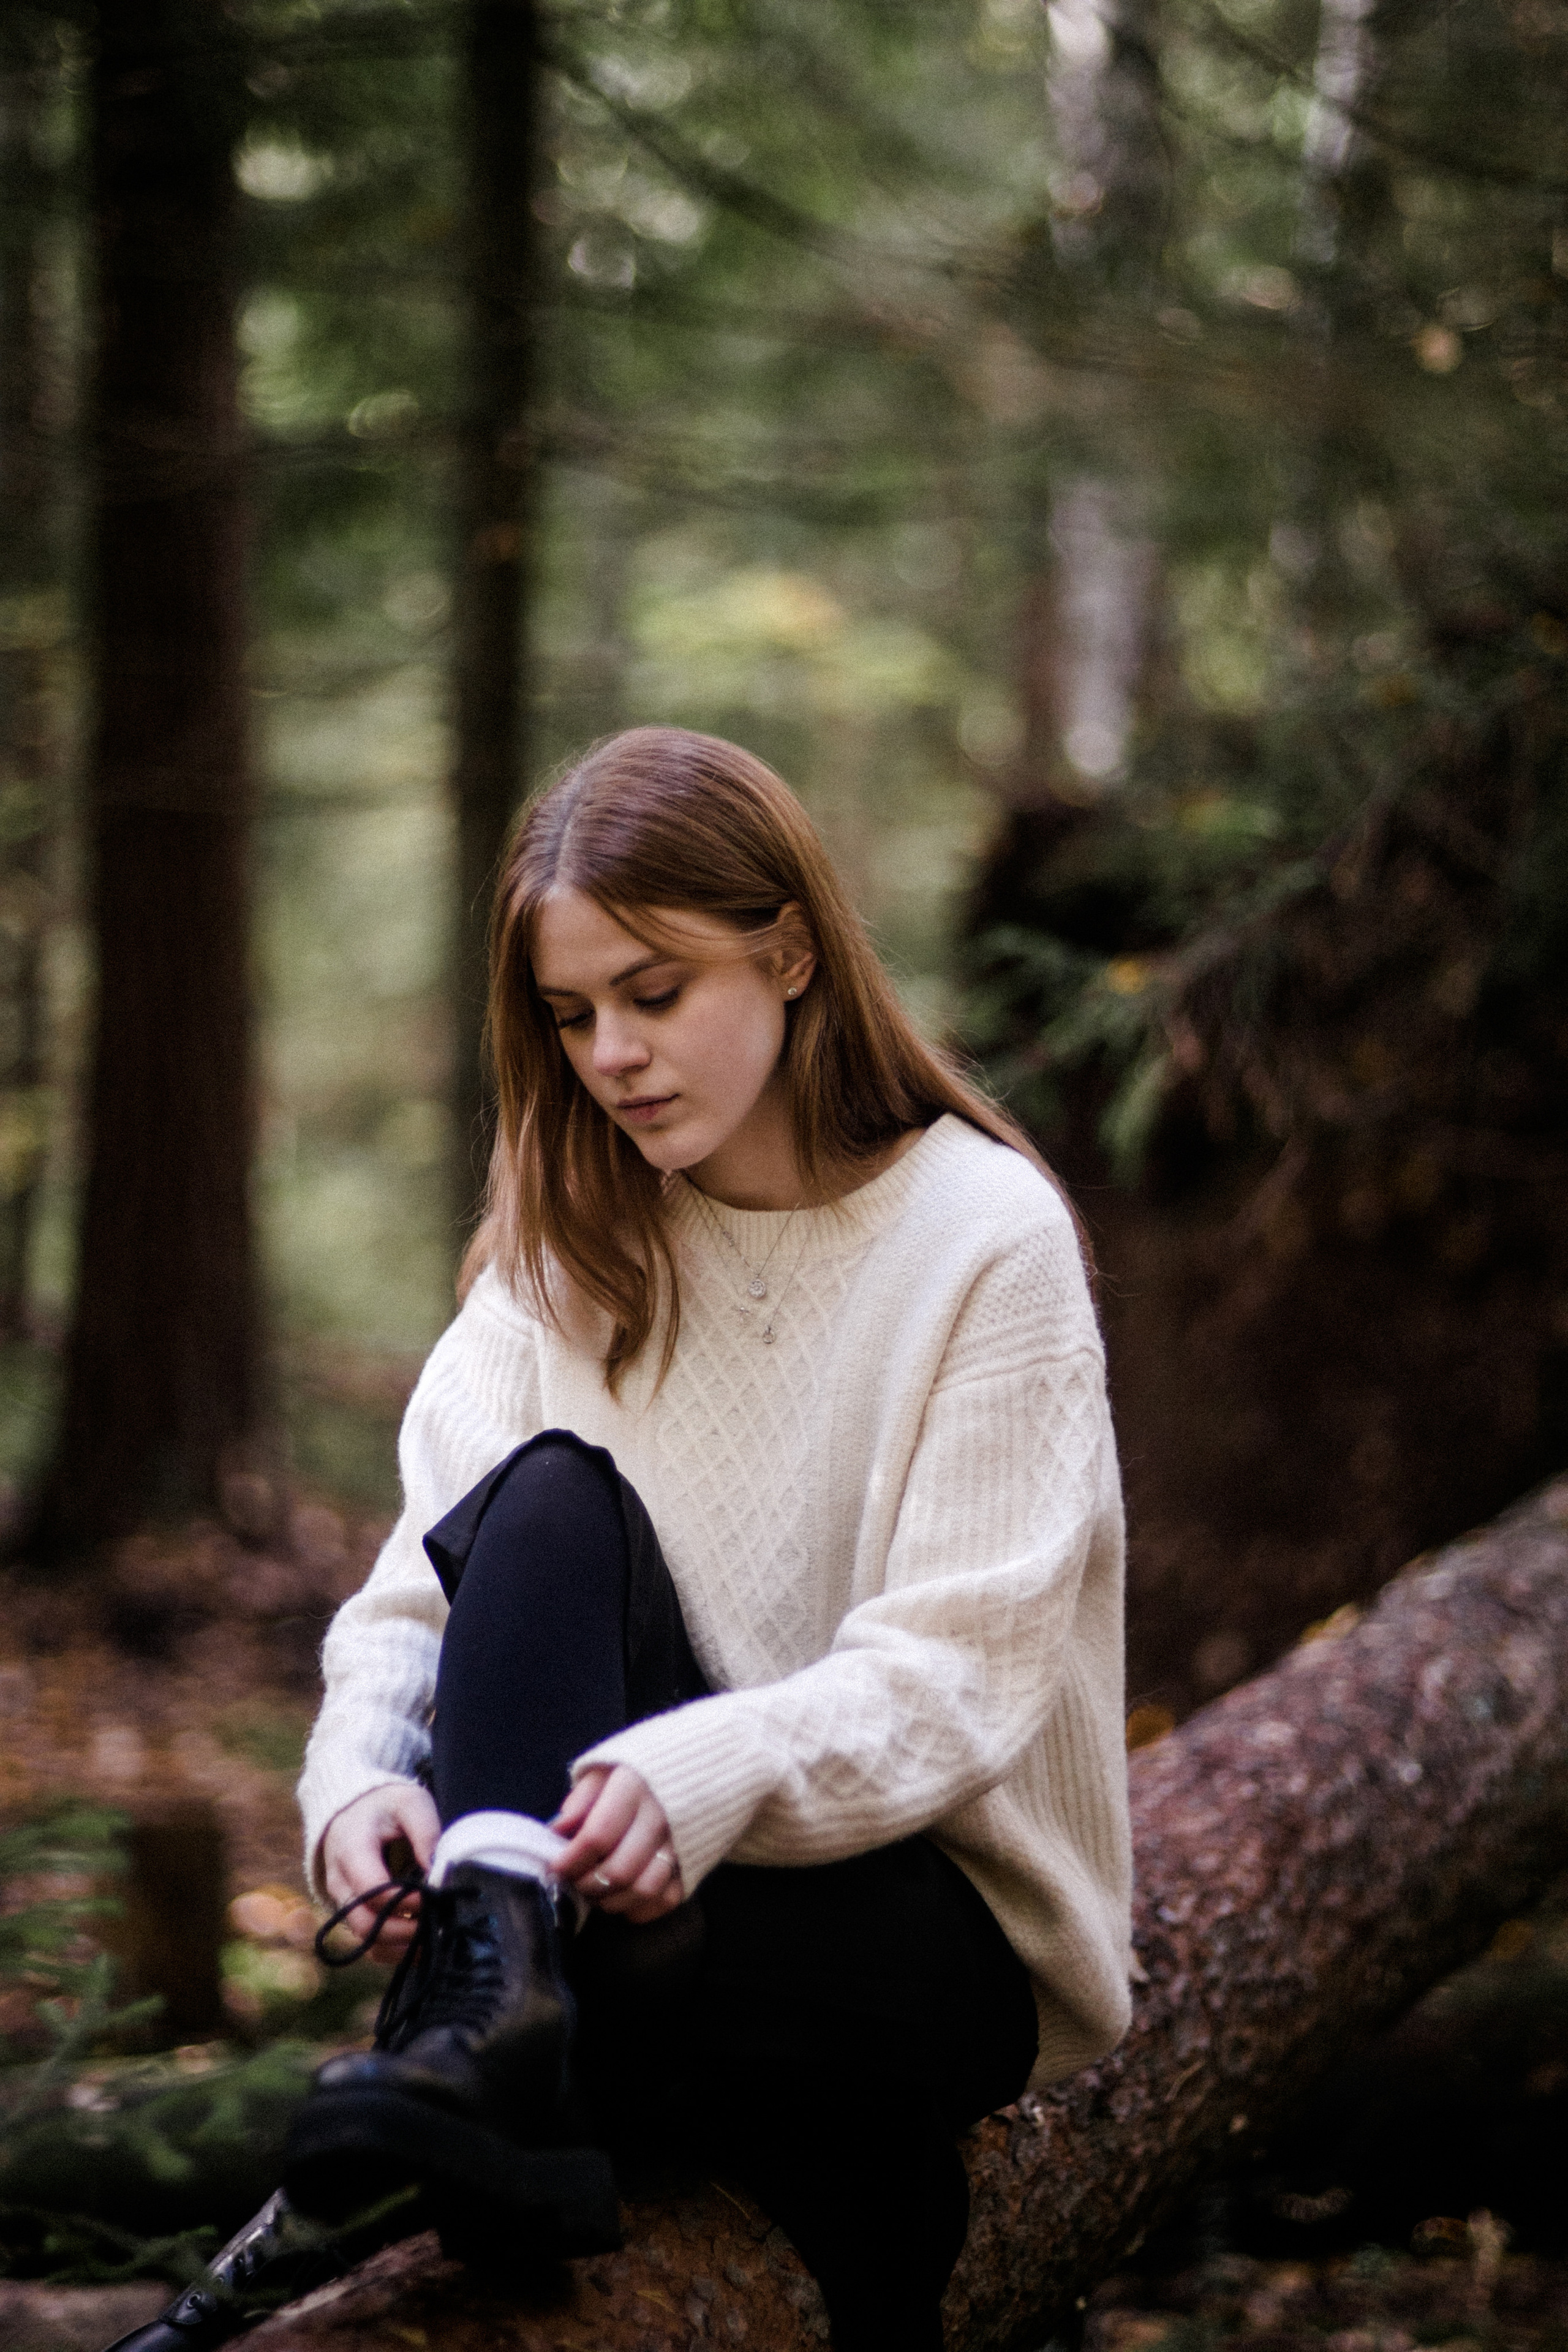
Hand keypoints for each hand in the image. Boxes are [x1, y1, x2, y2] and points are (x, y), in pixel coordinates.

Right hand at [320, 1782, 440, 1963]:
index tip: (435, 1894)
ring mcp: (344, 1903)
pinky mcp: (354, 1915)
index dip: (406, 1899)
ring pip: (367, 1942)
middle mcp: (340, 1883)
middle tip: (439, 1923)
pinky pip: (370, 1946)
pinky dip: (397, 1952)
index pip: (372, 1889)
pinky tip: (425, 1943)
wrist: (354, 1811)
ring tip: (436, 1936)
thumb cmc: (385, 1806)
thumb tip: (440, 1872)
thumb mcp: (409, 1802)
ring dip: (403, 1946)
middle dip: (405, 1930)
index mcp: (351, 1850)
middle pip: (365, 1924)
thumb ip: (426, 1832)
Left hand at [552, 1765, 683, 1924]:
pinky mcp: (693, 1862)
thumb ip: (580, 1799)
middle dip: (587, 1885)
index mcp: (635, 1786)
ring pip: (643, 1890)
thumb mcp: (604, 1769)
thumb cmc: (637, 1771)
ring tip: (595, 1891)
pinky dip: (640, 1908)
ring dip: (611, 1901)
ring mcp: (682, 1842)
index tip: (555, 1867)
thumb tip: (558, 1831)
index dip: (571, 1860)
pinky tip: (622, 1898)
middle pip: (619, 1870)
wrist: (694, 1766)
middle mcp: (662, 1816)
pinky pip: (666, 1899)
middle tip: (573, 1882)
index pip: (597, 1836)